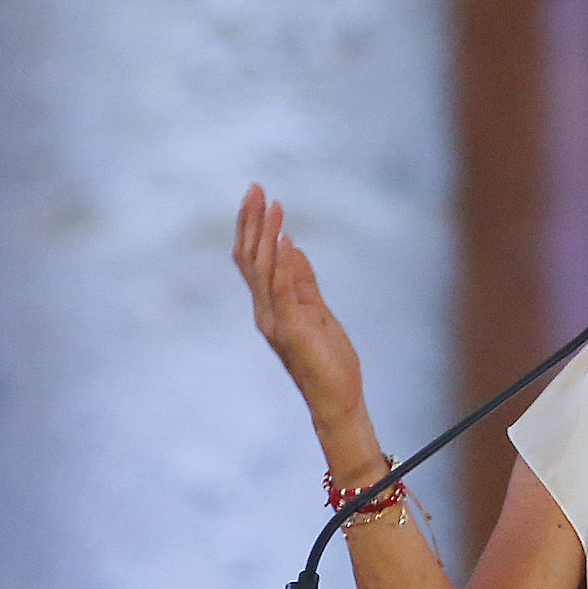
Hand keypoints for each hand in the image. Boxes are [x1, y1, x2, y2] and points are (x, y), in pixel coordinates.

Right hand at [233, 183, 367, 431]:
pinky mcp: (293, 331)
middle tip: (256, 188)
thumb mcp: (318, 313)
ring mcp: (276, 322)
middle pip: (250, 259)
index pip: (253, 260)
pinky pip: (284, 292)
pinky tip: (285, 240)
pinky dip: (282, 264)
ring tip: (272, 204)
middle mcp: (265, 313)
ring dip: (266, 234)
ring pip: (263, 270)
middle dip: (252, 222)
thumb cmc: (329, 362)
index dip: (253, 227)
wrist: (337, 401)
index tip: (259, 196)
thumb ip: (303, 282)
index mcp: (270, 308)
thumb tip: (291, 247)